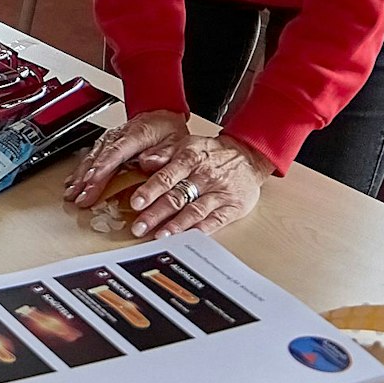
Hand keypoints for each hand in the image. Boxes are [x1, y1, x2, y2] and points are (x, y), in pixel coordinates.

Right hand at [64, 110, 191, 207]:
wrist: (162, 115)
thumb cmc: (169, 131)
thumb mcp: (176, 141)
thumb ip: (163, 153)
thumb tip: (149, 161)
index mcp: (137, 134)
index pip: (117, 151)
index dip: (103, 167)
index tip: (93, 180)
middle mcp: (119, 136)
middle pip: (100, 157)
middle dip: (88, 178)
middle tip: (81, 196)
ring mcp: (109, 139)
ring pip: (91, 157)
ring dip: (80, 176)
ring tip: (72, 193)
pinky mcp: (104, 144)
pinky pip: (89, 157)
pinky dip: (79, 171)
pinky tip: (71, 182)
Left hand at [117, 133, 272, 237]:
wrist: (248, 155)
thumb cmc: (211, 152)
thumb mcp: (186, 144)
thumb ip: (163, 153)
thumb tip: (144, 161)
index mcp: (190, 159)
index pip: (167, 177)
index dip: (150, 191)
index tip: (136, 203)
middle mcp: (204, 176)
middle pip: (177, 197)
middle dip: (156, 214)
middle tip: (139, 227)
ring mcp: (219, 193)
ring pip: (195, 211)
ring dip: (176, 225)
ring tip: (160, 236)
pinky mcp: (232, 207)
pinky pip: (216, 221)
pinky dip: (201, 230)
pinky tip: (188, 237)